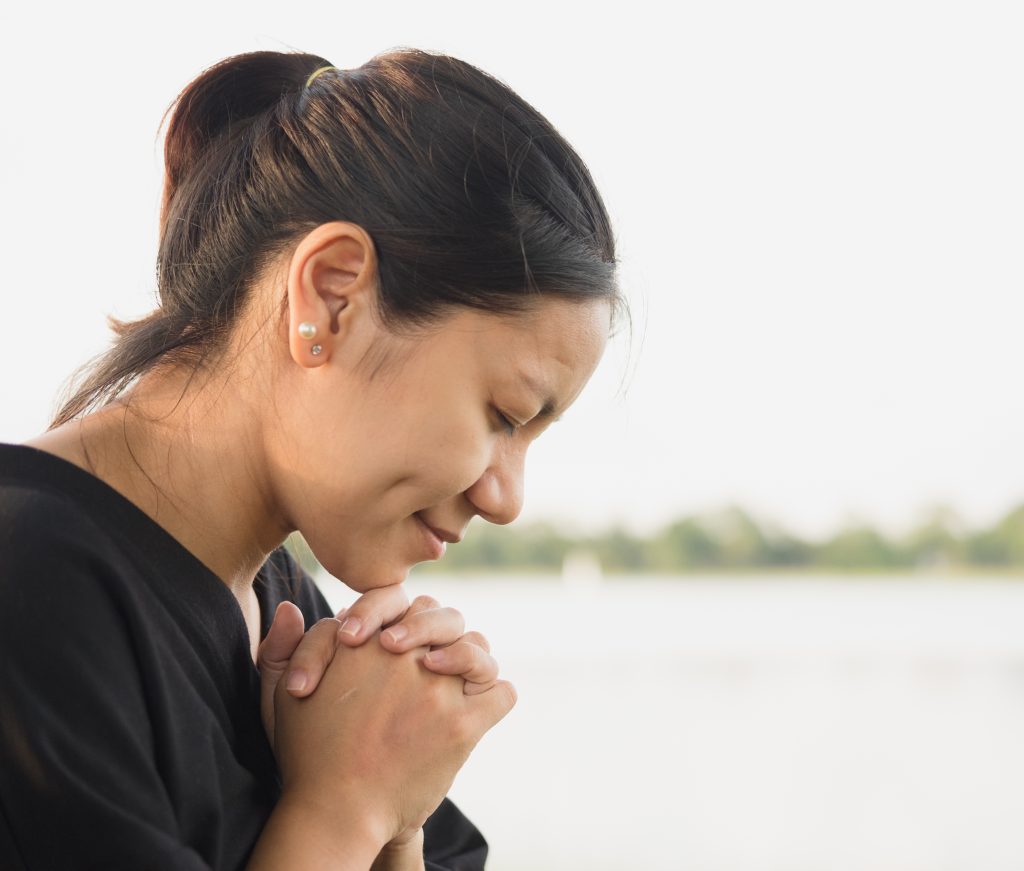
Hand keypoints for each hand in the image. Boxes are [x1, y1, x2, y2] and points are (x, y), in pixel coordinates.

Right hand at [257, 586, 500, 746]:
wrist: (336, 814)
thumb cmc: (308, 757)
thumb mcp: (280, 697)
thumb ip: (285, 649)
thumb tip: (291, 609)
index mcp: (364, 643)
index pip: (405, 601)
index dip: (403, 618)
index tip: (392, 645)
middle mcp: (404, 659)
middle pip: (445, 617)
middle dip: (438, 632)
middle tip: (428, 661)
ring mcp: (437, 691)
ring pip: (477, 647)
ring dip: (470, 659)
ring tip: (453, 680)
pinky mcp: (462, 727)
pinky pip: (502, 693)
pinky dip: (495, 696)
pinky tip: (476, 708)